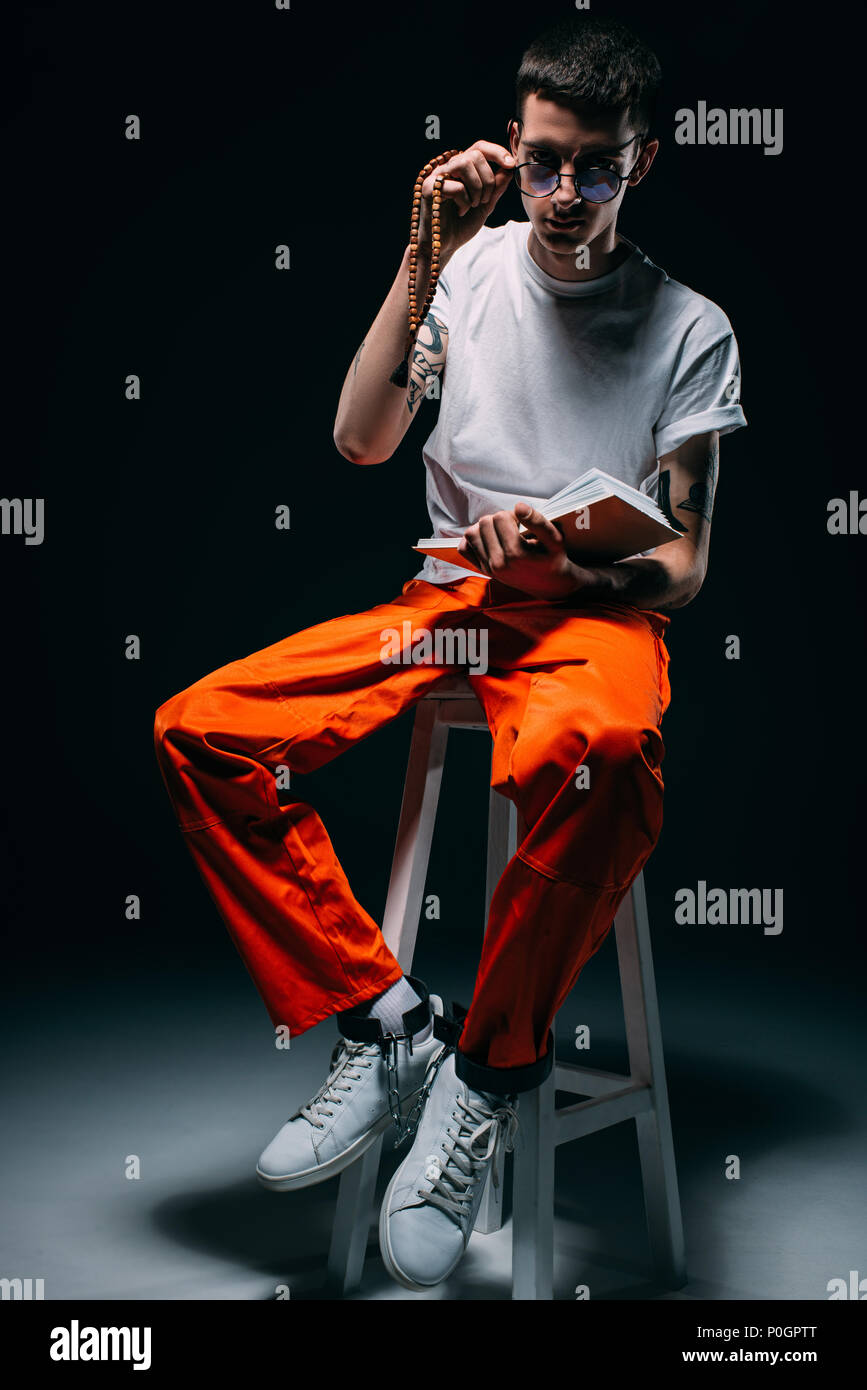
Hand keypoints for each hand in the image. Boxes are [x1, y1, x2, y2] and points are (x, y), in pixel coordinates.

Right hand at [416, 142, 515, 260]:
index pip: (479, 147)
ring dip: (476, 188)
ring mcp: (436, 176)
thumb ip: (497, 187)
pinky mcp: (428, 189)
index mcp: (461, 169)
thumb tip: (510, 168)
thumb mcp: (486, 204)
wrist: (445, 246)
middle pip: (475, 154)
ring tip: (472, 205)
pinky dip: (464, 201)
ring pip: (464, 164)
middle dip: (488, 179)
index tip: (511, 164)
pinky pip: (455, 186)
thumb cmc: (462, 225)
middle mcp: (448, 168)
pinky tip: (460, 212)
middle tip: (484, 200)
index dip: (497, 152)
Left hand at [458, 503, 601, 600]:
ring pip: (471, 534)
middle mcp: (498, 563)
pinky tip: (489, 540)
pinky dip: (472, 540)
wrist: (550, 584)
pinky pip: (464, 549)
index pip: (500, 517)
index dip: (512, 515)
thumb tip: (518, 506)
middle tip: (513, 528)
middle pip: (484, 523)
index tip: (522, 523)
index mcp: (515, 553)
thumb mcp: (554, 538)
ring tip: (501, 533)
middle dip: (498, 520)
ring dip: (485, 528)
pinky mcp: (483, 570)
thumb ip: (537, 520)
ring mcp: (488, 568)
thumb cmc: (552, 558)